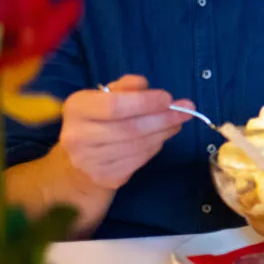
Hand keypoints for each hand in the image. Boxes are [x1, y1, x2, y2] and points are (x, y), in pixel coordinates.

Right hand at [58, 74, 193, 190]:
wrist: (80, 159)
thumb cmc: (99, 118)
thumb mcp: (107, 95)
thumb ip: (126, 86)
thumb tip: (146, 86)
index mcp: (76, 108)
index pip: (114, 106)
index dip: (145, 102)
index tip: (168, 98)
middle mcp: (77, 136)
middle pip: (130, 128)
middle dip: (163, 118)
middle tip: (186, 110)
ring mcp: (89, 161)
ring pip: (138, 146)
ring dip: (163, 133)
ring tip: (177, 123)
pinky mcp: (104, 177)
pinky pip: (139, 160)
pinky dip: (155, 147)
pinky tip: (160, 138)